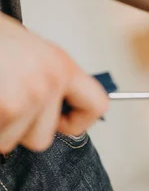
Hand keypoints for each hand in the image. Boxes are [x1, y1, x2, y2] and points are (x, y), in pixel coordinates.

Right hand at [0, 14, 108, 152]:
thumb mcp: (29, 49)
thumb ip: (48, 78)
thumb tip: (55, 108)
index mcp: (61, 65)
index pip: (96, 106)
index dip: (76, 121)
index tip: (59, 120)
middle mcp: (48, 82)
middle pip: (42, 138)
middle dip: (18, 129)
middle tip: (3, 101)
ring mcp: (24, 98)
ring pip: (10, 142)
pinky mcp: (4, 109)